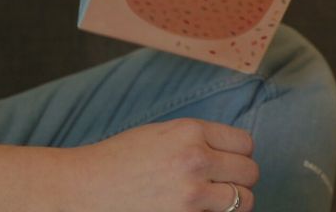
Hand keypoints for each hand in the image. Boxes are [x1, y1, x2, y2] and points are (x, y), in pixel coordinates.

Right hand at [65, 119, 257, 211]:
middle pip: (250, 172)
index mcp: (190, 131)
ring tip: (214, 201)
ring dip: (233, 201)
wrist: (85, 187)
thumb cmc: (119, 159)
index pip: (245, 143)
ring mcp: (192, 195)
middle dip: (239, 178)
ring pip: (244, 200)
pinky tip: (199, 211)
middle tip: (221, 183)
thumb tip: (232, 152)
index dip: (238, 153)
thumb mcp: (162, 134)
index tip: (228, 161)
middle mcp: (196, 160)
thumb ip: (198, 140)